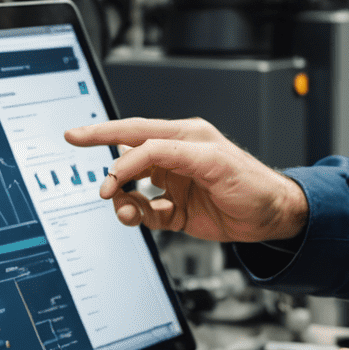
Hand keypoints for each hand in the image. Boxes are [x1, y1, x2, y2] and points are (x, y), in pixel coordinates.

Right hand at [63, 116, 307, 243]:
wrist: (273, 217)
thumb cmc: (252, 182)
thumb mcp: (212, 161)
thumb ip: (169, 154)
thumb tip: (131, 157)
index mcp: (184, 137)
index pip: (136, 131)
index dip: (103, 133)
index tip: (75, 136)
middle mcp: (176, 158)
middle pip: (129, 160)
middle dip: (111, 173)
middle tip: (102, 188)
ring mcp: (174, 184)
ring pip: (132, 190)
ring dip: (125, 201)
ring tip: (129, 211)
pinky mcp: (177, 210)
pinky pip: (146, 212)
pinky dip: (139, 217)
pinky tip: (143, 218)